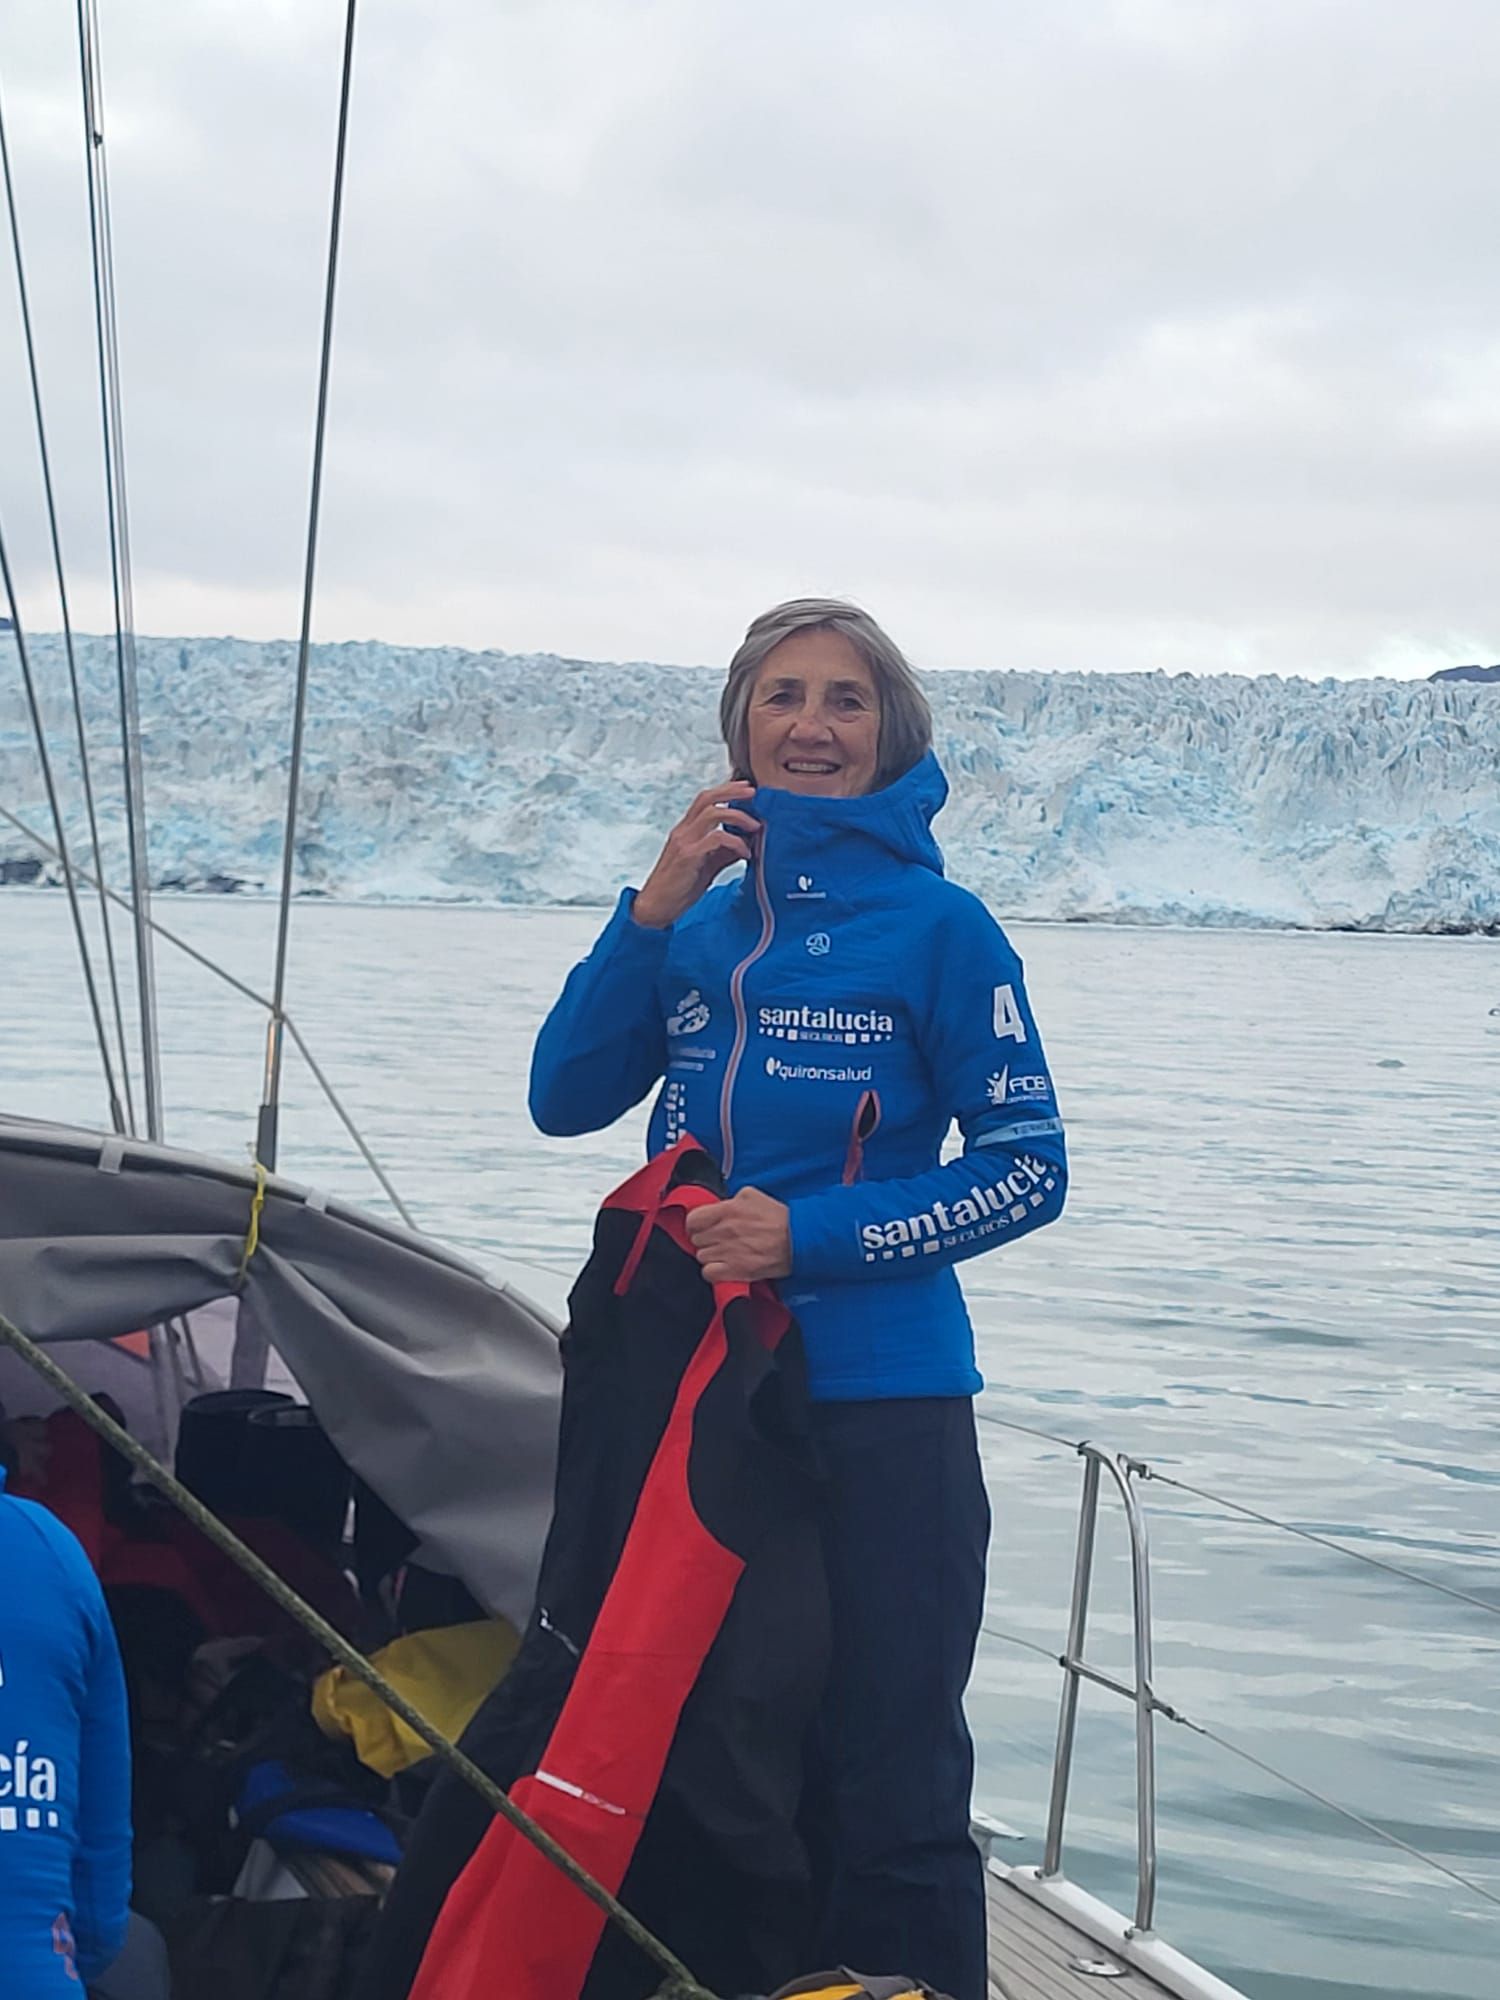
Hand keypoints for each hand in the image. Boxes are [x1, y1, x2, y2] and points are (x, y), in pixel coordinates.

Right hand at [632, 781, 758, 928]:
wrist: (656, 908)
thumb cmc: (679, 888)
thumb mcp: (706, 866)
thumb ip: (724, 853)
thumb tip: (746, 845)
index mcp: (685, 831)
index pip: (705, 800)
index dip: (725, 790)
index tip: (746, 788)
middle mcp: (683, 831)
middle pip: (707, 798)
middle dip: (732, 791)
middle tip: (753, 792)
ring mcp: (684, 841)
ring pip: (713, 813)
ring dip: (738, 815)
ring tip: (755, 826)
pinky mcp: (688, 855)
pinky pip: (716, 838)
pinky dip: (736, 842)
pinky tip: (745, 854)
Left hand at [684, 1187, 790, 1284]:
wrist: (797, 1240)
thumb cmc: (778, 1218)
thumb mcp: (752, 1196)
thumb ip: (730, 1200)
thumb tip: (717, 1207)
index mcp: (727, 1210)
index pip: (693, 1219)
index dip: (695, 1223)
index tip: (701, 1226)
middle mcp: (724, 1231)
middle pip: (695, 1239)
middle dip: (704, 1238)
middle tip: (716, 1239)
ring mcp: (728, 1252)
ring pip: (700, 1256)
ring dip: (709, 1255)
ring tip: (722, 1253)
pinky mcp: (735, 1271)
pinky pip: (708, 1273)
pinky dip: (712, 1271)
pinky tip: (722, 1266)